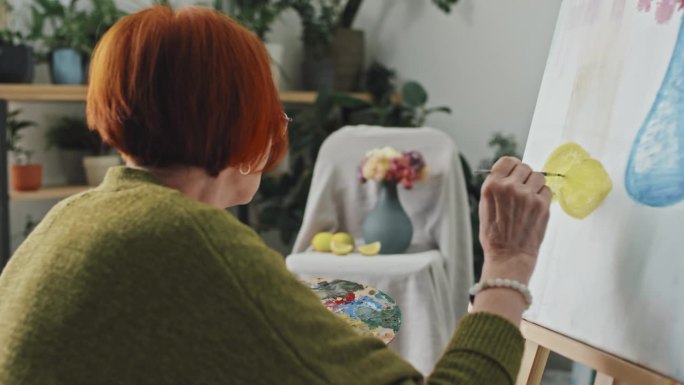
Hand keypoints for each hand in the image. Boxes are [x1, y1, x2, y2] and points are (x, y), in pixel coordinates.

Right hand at [478, 157, 551, 284]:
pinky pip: (547, 190)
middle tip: (522, 190)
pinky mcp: (542, 205)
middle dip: (524, 177)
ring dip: (535, 185)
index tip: (514, 172)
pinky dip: (543, 197)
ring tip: (529, 200)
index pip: (507, 161)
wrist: (508, 256)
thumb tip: (510, 174)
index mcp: (492, 186)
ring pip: (538, 177)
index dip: (512, 166)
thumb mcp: (485, 206)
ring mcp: (527, 196)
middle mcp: (510, 187)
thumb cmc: (495, 234)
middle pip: (525, 167)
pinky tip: (534, 208)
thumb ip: (496, 187)